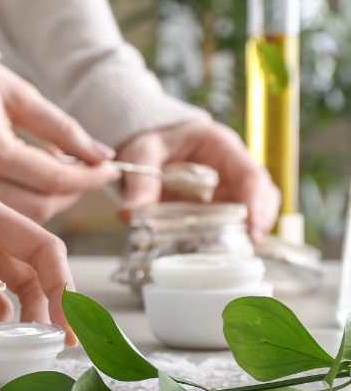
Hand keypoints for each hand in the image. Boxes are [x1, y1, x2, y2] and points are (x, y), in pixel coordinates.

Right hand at [0, 61, 119, 222]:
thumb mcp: (21, 96)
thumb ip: (63, 128)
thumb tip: (103, 156)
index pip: (53, 177)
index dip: (90, 176)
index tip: (112, 168)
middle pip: (40, 206)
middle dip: (74, 192)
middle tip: (91, 171)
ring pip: (23, 220)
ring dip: (54, 202)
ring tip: (64, 174)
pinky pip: (3, 217)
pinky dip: (30, 205)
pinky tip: (39, 183)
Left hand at [116, 119, 279, 240]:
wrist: (144, 143)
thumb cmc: (150, 141)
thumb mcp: (142, 156)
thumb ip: (139, 183)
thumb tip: (127, 215)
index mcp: (221, 145)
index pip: (250, 173)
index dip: (256, 200)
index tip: (253, 225)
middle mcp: (232, 165)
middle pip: (262, 192)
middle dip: (260, 217)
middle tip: (248, 242)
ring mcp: (229, 184)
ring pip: (255, 206)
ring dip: (251, 227)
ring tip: (238, 249)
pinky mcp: (219, 201)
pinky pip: (233, 218)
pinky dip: (231, 233)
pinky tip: (220, 248)